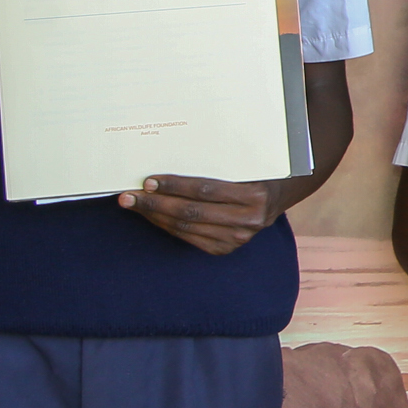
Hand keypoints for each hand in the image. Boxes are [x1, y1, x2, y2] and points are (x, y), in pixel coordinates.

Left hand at [119, 174, 284, 256]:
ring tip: (134, 205)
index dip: (174, 186)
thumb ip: (215, 165)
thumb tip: (168, 159)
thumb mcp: (244, 164)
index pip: (205, 190)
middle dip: (155, 203)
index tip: (148, 181)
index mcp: (255, 195)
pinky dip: (167, 227)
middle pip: (191, 212)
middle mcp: (248, 220)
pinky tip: (153, 216)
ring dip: (155, 216)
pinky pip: (189, 238)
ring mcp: (238, 238)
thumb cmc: (255, 173)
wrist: (278, 195)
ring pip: (186, 227)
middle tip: (129, 196)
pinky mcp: (226, 248)